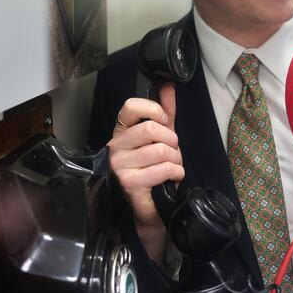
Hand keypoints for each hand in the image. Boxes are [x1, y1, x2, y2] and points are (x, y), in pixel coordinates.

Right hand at [107, 84, 182, 261]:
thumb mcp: (163, 136)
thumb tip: (168, 86)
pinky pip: (164, 168)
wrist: (153, 206)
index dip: (153, 109)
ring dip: (176, 160)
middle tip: (172, 151)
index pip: (130, 106)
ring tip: (171, 167)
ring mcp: (120, 165)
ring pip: (161, 150)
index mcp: (122, 132)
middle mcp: (116, 147)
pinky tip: (171, 178)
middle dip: (172, 141)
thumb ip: (165, 111)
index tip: (165, 120)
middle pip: (151, 128)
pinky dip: (176, 173)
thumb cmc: (154, 169)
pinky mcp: (129, 183)